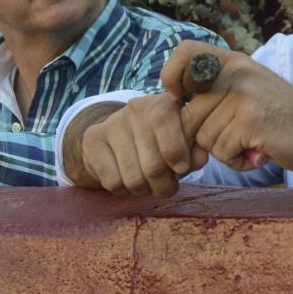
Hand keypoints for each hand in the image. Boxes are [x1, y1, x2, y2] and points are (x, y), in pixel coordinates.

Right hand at [78, 93, 208, 197]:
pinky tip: (128, 181)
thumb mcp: (184, 142)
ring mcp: (112, 123)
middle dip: (164, 185)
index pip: (164, 120)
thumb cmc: (162, 141)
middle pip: (152, 163)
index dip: (175, 149)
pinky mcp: (92, 139)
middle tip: (166, 186)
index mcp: (164, 103)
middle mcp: (136, 108)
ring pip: (133, 178)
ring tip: (148, 184)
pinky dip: (124, 191)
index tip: (181, 169)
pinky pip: (113, 182)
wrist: (120, 135)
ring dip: (144, 190)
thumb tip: (199, 159)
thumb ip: (195, 149)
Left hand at [156, 42, 292, 175]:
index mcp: (232, 61)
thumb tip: (171, 120)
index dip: (173, 77)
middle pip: (188, 114)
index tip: (181, 98)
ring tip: (249, 143)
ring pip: (203, 138)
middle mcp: (235, 72)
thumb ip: (212, 96)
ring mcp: (242, 96)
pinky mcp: (250, 121)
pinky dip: (237, 161)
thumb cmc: (279, 117)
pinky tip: (258, 152)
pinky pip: (221, 152)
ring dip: (223, 150)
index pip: (184, 52)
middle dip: (203, 137)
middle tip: (234, 138)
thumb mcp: (245, 91)